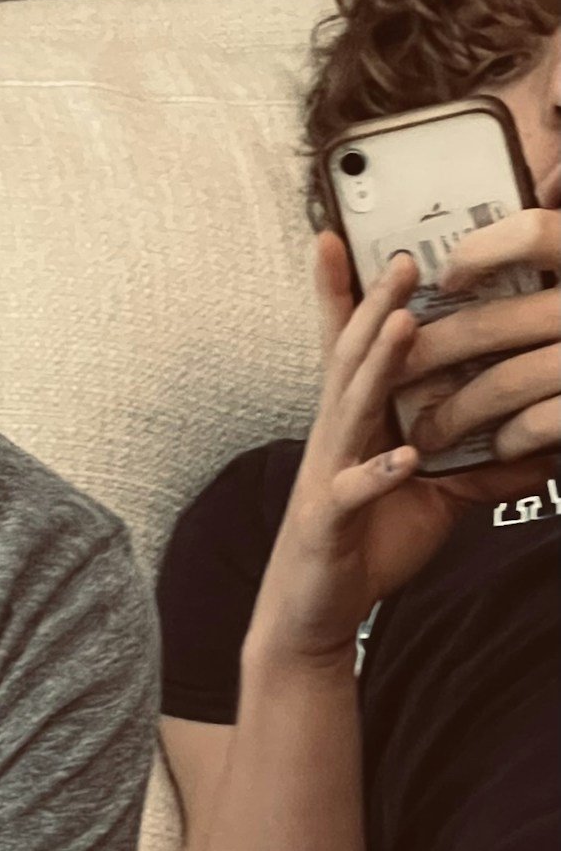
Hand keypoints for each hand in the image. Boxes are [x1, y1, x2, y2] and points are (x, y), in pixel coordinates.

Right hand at [247, 230, 555, 669]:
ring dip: (376, 366)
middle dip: (374, 307)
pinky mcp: (328, 523)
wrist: (313, 614)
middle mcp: (335, 438)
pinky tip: (403, 457)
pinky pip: (352, 492)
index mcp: (357, 423)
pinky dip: (377, 474)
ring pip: (348, 411)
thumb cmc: (369, 544)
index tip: (337, 237)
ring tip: (404, 324)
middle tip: (403, 258)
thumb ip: (483, 463)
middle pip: (351, 360)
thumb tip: (546, 443)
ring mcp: (327, 477)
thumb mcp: (437, 496)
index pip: (348, 347)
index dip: (341, 293)